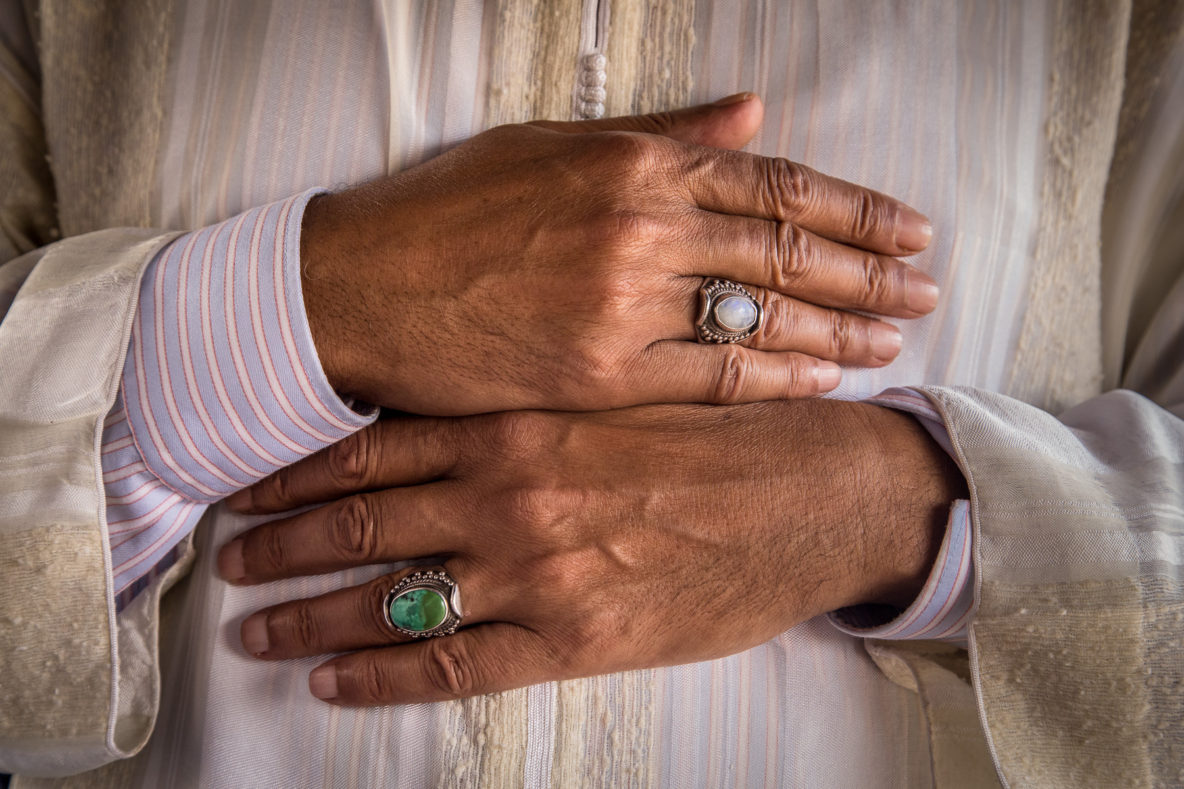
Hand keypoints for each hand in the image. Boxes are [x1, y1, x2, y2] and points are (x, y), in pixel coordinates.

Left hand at [219, 402, 965, 704]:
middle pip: (363, 518)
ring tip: (255, 627)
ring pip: (389, 595)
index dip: (303, 466)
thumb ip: (536, 401)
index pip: (376, 443)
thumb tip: (458, 414)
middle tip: (232, 557)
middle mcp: (512, 491)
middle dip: (285, 540)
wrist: (817, 492)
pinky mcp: (574, 639)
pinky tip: (333, 683)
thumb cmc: (725, 434)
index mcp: (521, 421)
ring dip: (309, 614)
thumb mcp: (622, 389)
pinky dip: (380, 676)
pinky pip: (451, 664)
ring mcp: (537, 568)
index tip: (252, 482)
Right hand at [302, 94, 936, 414]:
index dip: (855, 209)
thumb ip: (663, 135)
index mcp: (633, 165)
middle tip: (925, 289)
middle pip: (786, 251)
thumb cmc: (449, 213)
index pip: (774, 184)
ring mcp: (621, 305)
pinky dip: (776, 380)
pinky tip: (825, 379)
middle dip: (868, 273)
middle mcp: (639, 230)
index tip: (908, 231)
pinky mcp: (599, 376)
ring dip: (841, 328)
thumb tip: (753, 115)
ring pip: (761, 318)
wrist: (363, 288)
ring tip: (895, 336)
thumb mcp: (553, 146)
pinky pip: (711, 380)